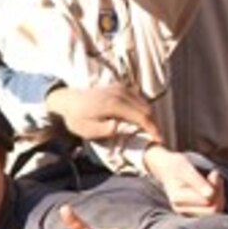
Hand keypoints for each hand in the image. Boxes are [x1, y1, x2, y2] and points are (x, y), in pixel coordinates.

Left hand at [45, 84, 161, 142]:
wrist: (68, 101)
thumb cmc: (77, 118)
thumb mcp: (88, 130)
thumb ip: (106, 130)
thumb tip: (121, 128)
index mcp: (113, 104)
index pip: (141, 116)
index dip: (152, 129)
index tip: (159, 140)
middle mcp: (120, 93)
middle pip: (146, 109)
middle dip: (153, 124)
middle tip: (156, 138)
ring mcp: (121, 88)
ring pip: (144, 103)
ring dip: (149, 117)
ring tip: (149, 131)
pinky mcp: (120, 87)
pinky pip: (138, 98)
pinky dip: (142, 109)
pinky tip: (140, 120)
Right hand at [145, 147, 225, 216]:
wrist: (166, 168)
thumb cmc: (176, 165)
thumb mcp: (186, 168)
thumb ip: (197, 181)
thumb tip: (210, 195)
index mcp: (178, 199)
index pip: (208, 201)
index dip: (216, 187)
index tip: (214, 172)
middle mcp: (181, 210)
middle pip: (213, 210)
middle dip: (219, 193)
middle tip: (215, 176)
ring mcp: (187, 213)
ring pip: (215, 211)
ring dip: (219, 195)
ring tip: (213, 181)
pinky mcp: (193, 213)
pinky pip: (213, 211)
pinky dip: (217, 199)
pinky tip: (212, 188)